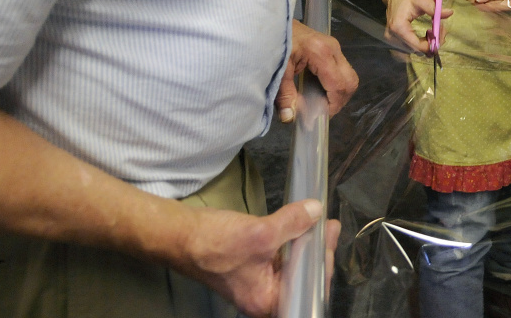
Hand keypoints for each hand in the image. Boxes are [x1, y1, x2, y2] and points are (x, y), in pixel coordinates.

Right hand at [178, 200, 338, 317]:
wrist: (179, 235)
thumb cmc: (215, 244)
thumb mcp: (260, 233)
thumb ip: (292, 223)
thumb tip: (316, 210)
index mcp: (266, 301)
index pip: (308, 288)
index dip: (323, 261)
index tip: (330, 232)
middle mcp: (263, 296)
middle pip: (302, 277)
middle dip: (317, 251)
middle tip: (328, 225)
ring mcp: (257, 282)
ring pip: (291, 266)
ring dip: (305, 244)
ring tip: (319, 222)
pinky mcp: (252, 266)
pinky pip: (279, 258)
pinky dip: (290, 242)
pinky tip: (299, 225)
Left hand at [276, 20, 357, 119]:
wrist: (271, 20)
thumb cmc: (274, 42)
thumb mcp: (277, 70)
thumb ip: (284, 95)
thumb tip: (290, 118)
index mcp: (321, 53)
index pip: (339, 85)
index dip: (333, 105)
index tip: (318, 117)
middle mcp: (333, 49)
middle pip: (350, 81)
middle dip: (339, 100)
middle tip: (321, 111)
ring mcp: (334, 47)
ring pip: (348, 76)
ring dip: (338, 93)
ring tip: (319, 102)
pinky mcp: (331, 48)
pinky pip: (341, 71)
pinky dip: (334, 84)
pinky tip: (317, 90)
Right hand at [377, 0, 451, 52]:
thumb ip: (434, 8)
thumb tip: (450, 13)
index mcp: (399, 28)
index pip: (418, 46)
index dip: (433, 43)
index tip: (442, 31)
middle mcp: (392, 37)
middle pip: (417, 50)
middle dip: (432, 43)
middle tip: (441, 29)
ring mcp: (391, 40)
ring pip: (414, 51)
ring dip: (427, 44)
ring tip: (434, 31)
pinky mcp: (393, 41)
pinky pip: (409, 49)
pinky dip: (420, 45)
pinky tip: (426, 36)